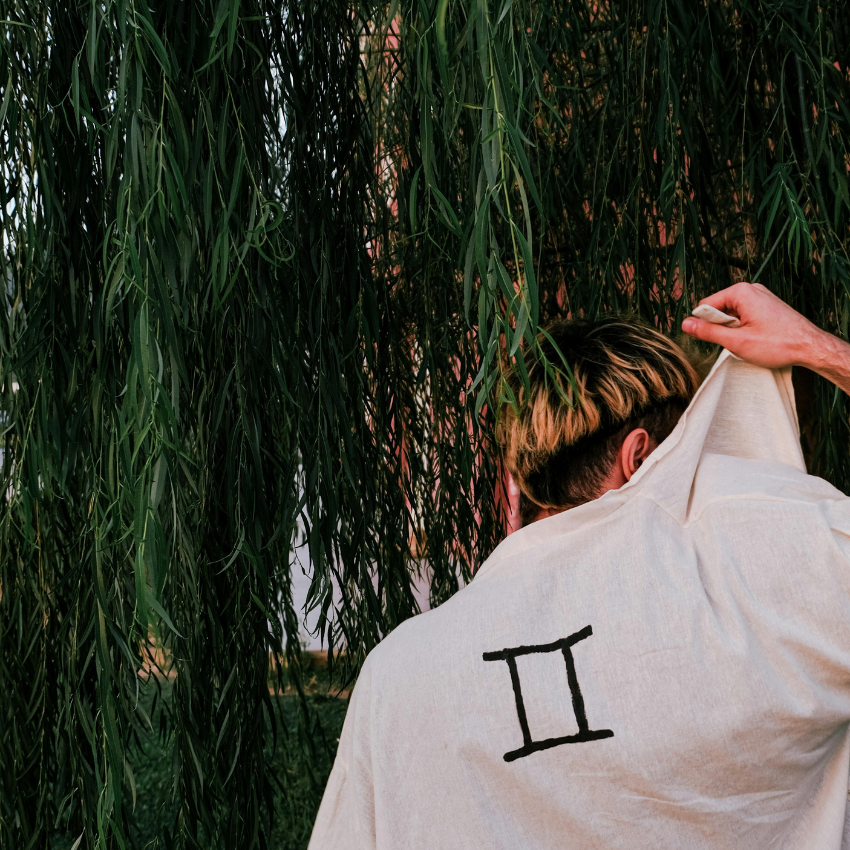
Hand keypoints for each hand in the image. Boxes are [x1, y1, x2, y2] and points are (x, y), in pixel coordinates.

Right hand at [681, 282, 825, 369]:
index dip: (706, 325)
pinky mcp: (767, 304)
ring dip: (734, 329)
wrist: (812, 347)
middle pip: (719, 308)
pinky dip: (745, 327)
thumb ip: (708, 332)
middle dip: (723, 327)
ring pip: (732, 313)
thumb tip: (685, 325)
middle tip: (738, 342)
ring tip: (750, 341)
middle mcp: (751, 288)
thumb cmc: (778, 344)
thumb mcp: (737, 342)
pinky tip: (757, 338)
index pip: (706, 306)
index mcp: (741, 292)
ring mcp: (760, 296)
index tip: (718, 339)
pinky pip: (744, 314)